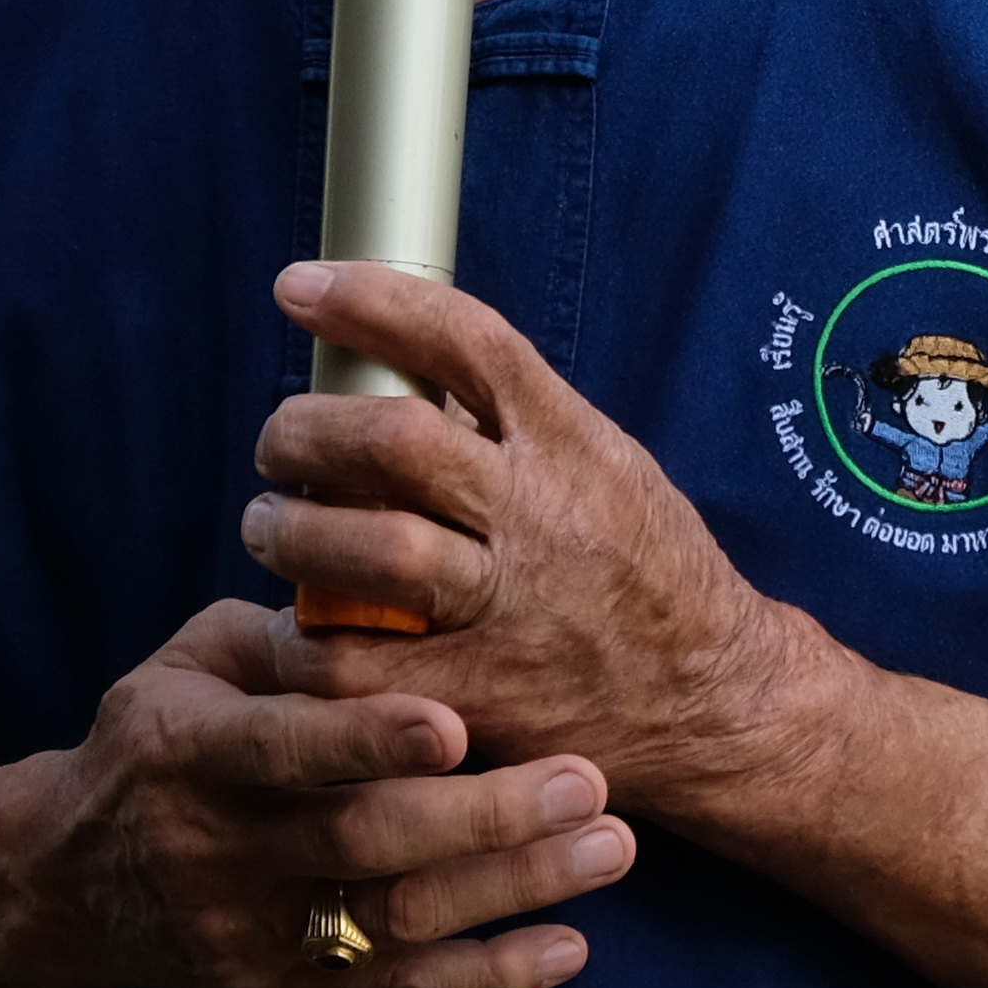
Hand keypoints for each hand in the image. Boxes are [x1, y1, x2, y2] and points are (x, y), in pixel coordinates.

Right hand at [28, 600, 636, 987]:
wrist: (75, 880)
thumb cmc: (164, 736)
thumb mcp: (194, 662)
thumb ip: (284, 638)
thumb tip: (382, 597)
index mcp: (186, 749)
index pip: (282, 748)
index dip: (366, 739)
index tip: (458, 721)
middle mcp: (215, 850)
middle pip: (360, 842)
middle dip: (486, 814)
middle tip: (589, 779)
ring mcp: (251, 934)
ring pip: (394, 923)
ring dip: (513, 888)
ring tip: (611, 846)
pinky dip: (492, 976)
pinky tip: (571, 945)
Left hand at [245, 261, 841, 820]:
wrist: (713, 700)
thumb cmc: (648, 571)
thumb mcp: (604, 463)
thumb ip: (514, 419)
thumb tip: (396, 366)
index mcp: (570, 443)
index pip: (465, 341)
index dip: (371, 302)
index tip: (299, 287)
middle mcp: (539, 516)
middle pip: (395, 440)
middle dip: (307, 430)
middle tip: (280, 443)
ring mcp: (509, 608)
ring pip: (373, 547)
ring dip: (293, 530)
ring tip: (273, 526)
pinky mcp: (481, 695)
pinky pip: (361, 665)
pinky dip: (304, 642)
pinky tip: (288, 629)